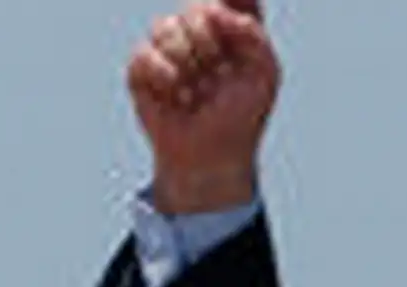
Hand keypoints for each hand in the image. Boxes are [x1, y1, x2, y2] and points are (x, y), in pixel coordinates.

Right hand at [126, 0, 279, 213]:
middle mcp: (199, 33)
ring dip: (187, 62)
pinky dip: (166, 77)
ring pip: (166, 26)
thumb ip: (252, 33)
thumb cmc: (242, 114)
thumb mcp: (264, 73)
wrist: (213, 153)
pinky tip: (177, 98)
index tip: (222, 9)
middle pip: (197, 8)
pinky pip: (145, 53)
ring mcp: (168, 48)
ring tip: (197, 90)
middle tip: (217, 72)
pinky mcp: (142, 68)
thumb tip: (216, 10)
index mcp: (232, 29)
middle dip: (209, 41)